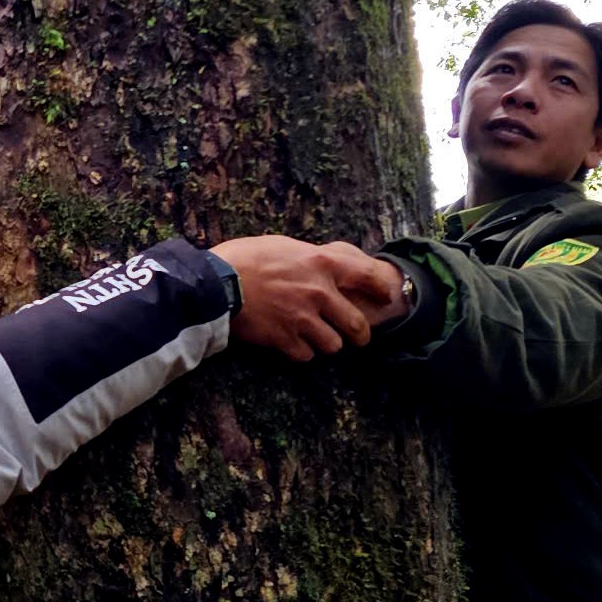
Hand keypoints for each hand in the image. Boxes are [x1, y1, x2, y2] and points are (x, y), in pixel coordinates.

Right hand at [211, 236, 407, 359]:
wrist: (216, 284)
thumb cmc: (245, 258)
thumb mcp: (285, 246)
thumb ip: (311, 259)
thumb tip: (326, 264)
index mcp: (322, 264)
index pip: (369, 277)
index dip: (382, 290)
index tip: (386, 298)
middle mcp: (319, 293)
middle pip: (357, 326)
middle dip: (360, 335)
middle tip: (356, 338)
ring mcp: (303, 319)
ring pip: (333, 346)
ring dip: (326, 344)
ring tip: (316, 339)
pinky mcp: (285, 340)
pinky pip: (305, 356)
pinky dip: (300, 352)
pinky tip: (291, 344)